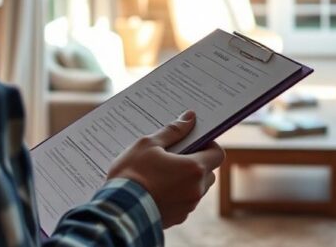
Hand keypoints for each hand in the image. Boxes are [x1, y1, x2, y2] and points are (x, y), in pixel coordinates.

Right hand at [107, 110, 225, 227]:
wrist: (118, 210)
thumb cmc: (132, 174)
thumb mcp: (149, 144)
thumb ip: (173, 130)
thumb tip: (190, 117)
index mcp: (194, 169)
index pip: (218, 154)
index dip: (209, 145)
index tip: (194, 142)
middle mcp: (196, 190)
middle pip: (209, 172)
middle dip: (197, 163)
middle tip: (176, 156)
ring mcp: (187, 206)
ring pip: (197, 189)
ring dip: (187, 180)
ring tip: (164, 173)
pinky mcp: (177, 218)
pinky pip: (184, 202)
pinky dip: (177, 195)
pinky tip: (158, 189)